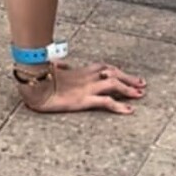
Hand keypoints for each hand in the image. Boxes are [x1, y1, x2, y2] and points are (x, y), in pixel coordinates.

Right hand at [18, 61, 146, 115]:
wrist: (33, 83)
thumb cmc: (39, 77)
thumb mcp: (52, 71)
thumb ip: (60, 68)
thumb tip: (60, 64)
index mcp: (80, 71)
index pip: (104, 67)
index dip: (117, 71)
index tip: (126, 75)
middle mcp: (87, 77)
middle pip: (113, 73)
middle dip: (129, 78)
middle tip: (142, 84)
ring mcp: (86, 88)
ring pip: (113, 84)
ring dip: (128, 89)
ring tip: (140, 94)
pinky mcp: (83, 100)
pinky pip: (105, 102)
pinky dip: (119, 105)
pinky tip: (129, 110)